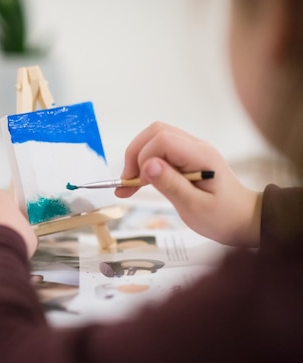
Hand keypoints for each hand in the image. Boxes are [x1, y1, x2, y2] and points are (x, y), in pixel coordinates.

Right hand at [116, 122, 261, 246]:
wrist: (244, 220)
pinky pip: (160, 151)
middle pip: (156, 132)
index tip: (135, 183)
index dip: (142, 158)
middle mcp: (196, 147)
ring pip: (155, 139)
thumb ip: (171, 184)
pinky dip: (145, 164)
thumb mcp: (194, 207)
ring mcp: (191, 151)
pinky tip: (137, 183)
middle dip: (135, 154)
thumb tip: (147, 165)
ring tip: (130, 184)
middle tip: (128, 181)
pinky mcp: (186, 159)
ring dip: (137, 158)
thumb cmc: (222, 217)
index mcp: (200, 156)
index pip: (162, 140)